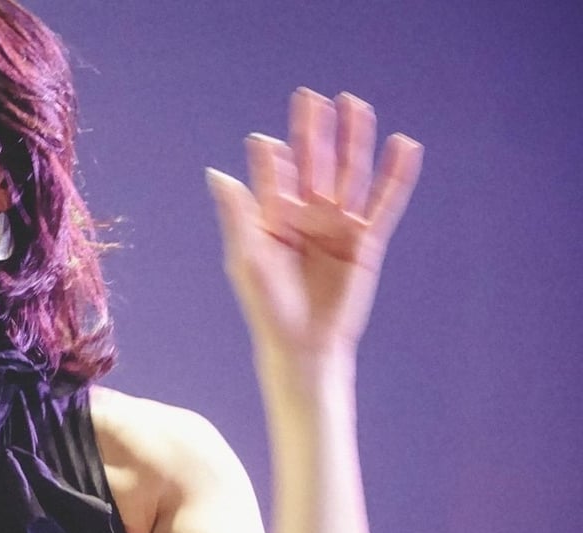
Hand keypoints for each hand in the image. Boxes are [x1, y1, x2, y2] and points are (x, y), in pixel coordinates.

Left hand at [206, 88, 422, 360]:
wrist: (304, 344)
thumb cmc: (269, 305)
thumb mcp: (248, 257)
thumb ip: (238, 213)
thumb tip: (217, 172)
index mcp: (276, 218)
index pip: (277, 176)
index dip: (274, 157)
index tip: (265, 141)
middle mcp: (308, 216)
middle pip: (315, 165)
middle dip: (314, 133)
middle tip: (313, 98)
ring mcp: (339, 226)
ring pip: (350, 175)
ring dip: (354, 141)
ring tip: (356, 105)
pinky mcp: (367, 241)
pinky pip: (384, 202)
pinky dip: (396, 176)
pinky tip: (405, 146)